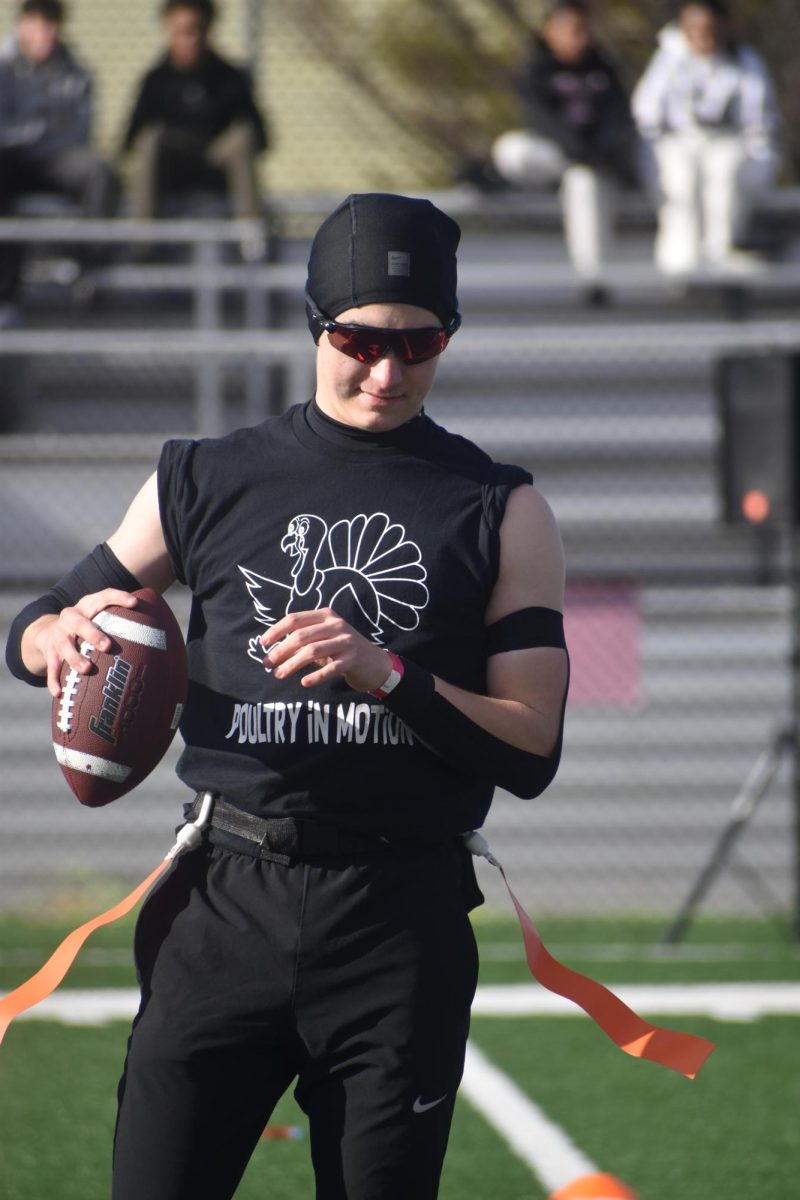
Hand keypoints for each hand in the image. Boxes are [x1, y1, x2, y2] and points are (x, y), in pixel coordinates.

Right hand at [28, 589, 138, 698]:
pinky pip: (51, 666)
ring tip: (86, 670)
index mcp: (88, 605)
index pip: (104, 596)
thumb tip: (164, 634)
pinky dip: (55, 679)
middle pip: (80, 622)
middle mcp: (71, 617)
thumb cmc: (89, 625)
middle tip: (108, 646)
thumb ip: (125, 621)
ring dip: (75, 658)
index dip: (119, 597)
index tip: (134, 603)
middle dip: (93, 634)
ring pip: (64, 646)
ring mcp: (59, 634)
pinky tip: (60, 692)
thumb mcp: (101, 617)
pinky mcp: (49, 651)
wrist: (48, 630)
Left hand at [260, 608, 392, 692]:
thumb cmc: (340, 650)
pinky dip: (316, 676)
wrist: (374, 663)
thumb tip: (272, 651)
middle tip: (267, 664)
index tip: (263, 644)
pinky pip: (331, 668)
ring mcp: (346, 641)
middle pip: (301, 636)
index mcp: (325, 615)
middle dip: (280, 650)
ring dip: (292, 664)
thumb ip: (302, 641)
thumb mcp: (322, 640)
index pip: (295, 619)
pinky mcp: (353, 659)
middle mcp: (336, 625)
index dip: (276, 631)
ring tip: (279, 674)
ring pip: (312, 651)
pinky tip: (304, 683)